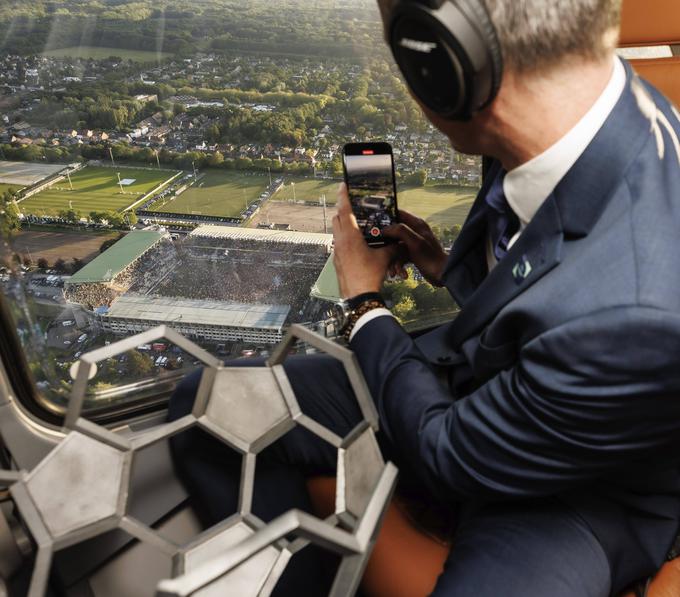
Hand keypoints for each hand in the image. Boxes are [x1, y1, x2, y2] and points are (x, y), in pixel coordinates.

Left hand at [333, 183, 395, 298]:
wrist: (358, 297)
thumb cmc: (370, 275)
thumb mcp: (385, 258)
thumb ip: (393, 246)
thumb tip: (401, 242)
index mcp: (350, 236)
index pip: (345, 209)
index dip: (344, 195)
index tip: (343, 184)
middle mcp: (340, 241)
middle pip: (337, 218)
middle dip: (343, 208)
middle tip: (351, 203)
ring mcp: (337, 251)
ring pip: (336, 230)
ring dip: (343, 223)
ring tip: (355, 222)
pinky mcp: (337, 260)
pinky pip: (339, 242)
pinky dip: (345, 237)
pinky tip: (355, 242)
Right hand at [381, 210, 448, 286]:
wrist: (442, 274)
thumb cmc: (431, 257)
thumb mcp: (415, 242)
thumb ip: (400, 231)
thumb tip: (385, 229)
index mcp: (416, 224)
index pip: (398, 214)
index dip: (387, 218)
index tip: (375, 225)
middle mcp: (414, 232)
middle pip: (393, 233)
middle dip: (387, 245)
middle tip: (380, 252)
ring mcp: (413, 243)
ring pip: (395, 247)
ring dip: (393, 260)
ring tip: (393, 271)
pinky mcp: (412, 254)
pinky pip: (400, 257)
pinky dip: (399, 266)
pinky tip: (401, 274)